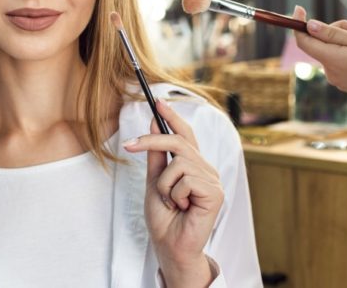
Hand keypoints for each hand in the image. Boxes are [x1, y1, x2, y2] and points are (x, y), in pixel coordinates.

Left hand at [124, 99, 222, 287]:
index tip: (157, 102)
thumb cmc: (164, 217)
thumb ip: (156, 155)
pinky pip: (185, 179)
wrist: (169, 245)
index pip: (185, 135)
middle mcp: (205, 169)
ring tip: (171, 202)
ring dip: (164, 184)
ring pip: (179, 163)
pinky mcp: (215, 193)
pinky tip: (181, 208)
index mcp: (192, 165)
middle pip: (179, 141)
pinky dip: (174, 195)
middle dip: (152, 139)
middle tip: (130, 145)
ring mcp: (212, 180)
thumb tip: (155, 123)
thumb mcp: (154, 180)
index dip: (172, 117)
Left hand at [292, 6, 346, 120]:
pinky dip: (346, 52)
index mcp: (334, 61)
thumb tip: (309, 26)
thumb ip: (334, 33)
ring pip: (330, 52)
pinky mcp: (346, 83)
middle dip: (333, 30)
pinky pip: (338, 62)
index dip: (298, 24)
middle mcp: (331, 73)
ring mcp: (339, 81)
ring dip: (342, 41)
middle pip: (319, 44)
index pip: (303, 42)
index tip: (299, 9)